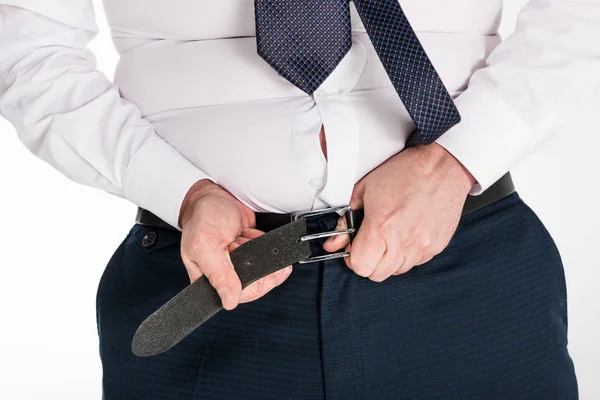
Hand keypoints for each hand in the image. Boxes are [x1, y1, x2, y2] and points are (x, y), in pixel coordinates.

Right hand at [178, 179, 292, 309]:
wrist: (214, 195)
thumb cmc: (201, 216)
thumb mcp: (204, 245)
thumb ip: (218, 274)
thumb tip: (229, 301)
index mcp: (208, 280)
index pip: (238, 296)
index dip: (255, 285)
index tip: (266, 272)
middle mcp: (225, 274)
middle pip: (256, 284)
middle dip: (259, 264)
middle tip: (245, 246)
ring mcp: (240, 263)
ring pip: (265, 269)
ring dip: (262, 252)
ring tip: (245, 238)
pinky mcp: (251, 251)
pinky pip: (268, 255)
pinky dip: (265, 243)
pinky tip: (253, 235)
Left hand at [323, 143, 475, 281]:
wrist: (441, 166)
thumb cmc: (404, 172)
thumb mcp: (364, 190)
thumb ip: (346, 219)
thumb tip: (334, 242)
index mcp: (382, 227)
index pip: (360, 266)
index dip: (353, 258)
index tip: (355, 247)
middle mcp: (403, 241)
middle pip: (377, 274)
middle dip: (369, 261)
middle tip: (370, 242)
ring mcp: (422, 247)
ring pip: (396, 271)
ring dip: (389, 259)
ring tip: (390, 236)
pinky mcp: (437, 247)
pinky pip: (416, 263)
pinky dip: (407, 254)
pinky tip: (407, 233)